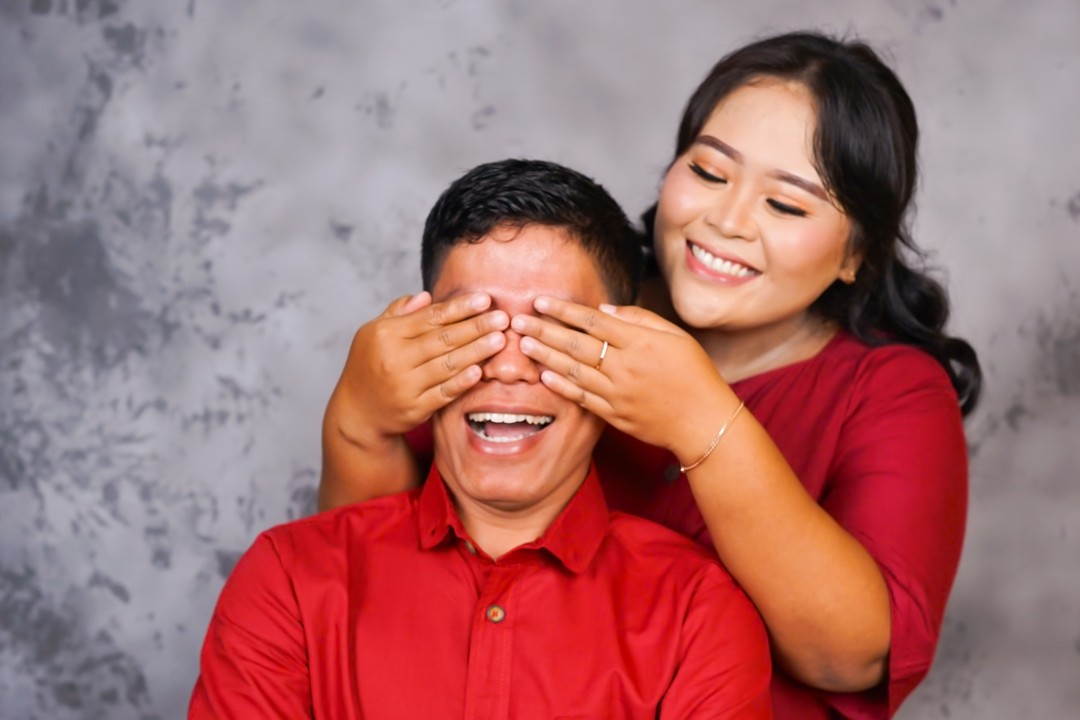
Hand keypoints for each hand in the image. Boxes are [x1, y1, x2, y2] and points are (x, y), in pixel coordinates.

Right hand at [334, 291, 508, 446]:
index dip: (460, 308)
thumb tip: (426, 296)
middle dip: (476, 327)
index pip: (431, 317)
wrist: (356, 413)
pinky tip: (480, 371)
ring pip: (447, 365)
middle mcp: (394, 358)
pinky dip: (462, 382)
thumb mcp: (374, 333)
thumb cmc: (370, 365)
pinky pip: (443, 393)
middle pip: (443, 339)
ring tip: (500, 340)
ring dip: (477, 351)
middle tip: (503, 318)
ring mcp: (405, 385)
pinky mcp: (414, 408)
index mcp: (386, 334)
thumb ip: (399, 312)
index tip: (485, 299)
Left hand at [512, 297, 736, 464]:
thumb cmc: (695, 373)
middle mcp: (625, 366)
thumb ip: (640, 318)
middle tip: (519, 320)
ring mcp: (618, 393)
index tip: (540, 301)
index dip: (563, 310)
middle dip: (544, 330)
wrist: (704, 421)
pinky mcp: (615, 415)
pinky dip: (561, 386)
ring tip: (524, 344)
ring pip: (573, 371)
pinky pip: (582, 398)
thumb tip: (604, 308)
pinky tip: (544, 375)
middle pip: (575, 344)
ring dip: (546, 356)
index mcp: (640, 342)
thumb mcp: (675, 335)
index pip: (592, 320)